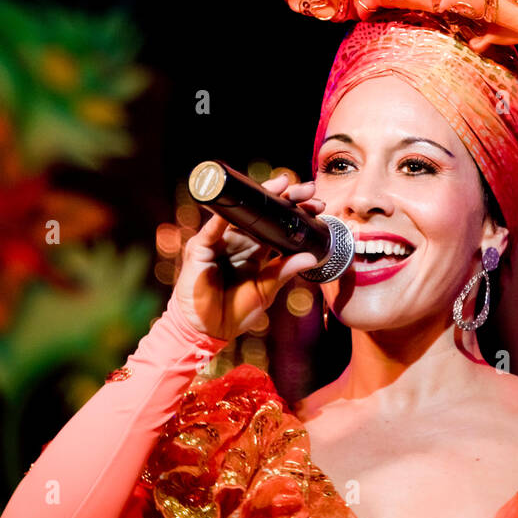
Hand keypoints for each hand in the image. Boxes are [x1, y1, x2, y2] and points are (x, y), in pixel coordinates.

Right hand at [172, 173, 326, 339]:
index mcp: (254, 250)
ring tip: (281, 186)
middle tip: (308, 189)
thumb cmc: (233, 314)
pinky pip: (212, 228)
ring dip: (260, 197)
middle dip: (285, 198)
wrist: (206, 332)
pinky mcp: (200, 248)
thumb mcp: (265, 292)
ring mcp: (219, 241)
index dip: (294, 212)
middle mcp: (237, 241)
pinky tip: (240, 203)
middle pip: (262, 212)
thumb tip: (311, 257)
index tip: (317, 204)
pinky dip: (224, 216)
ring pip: (240, 212)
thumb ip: (283, 272)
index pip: (276, 224)